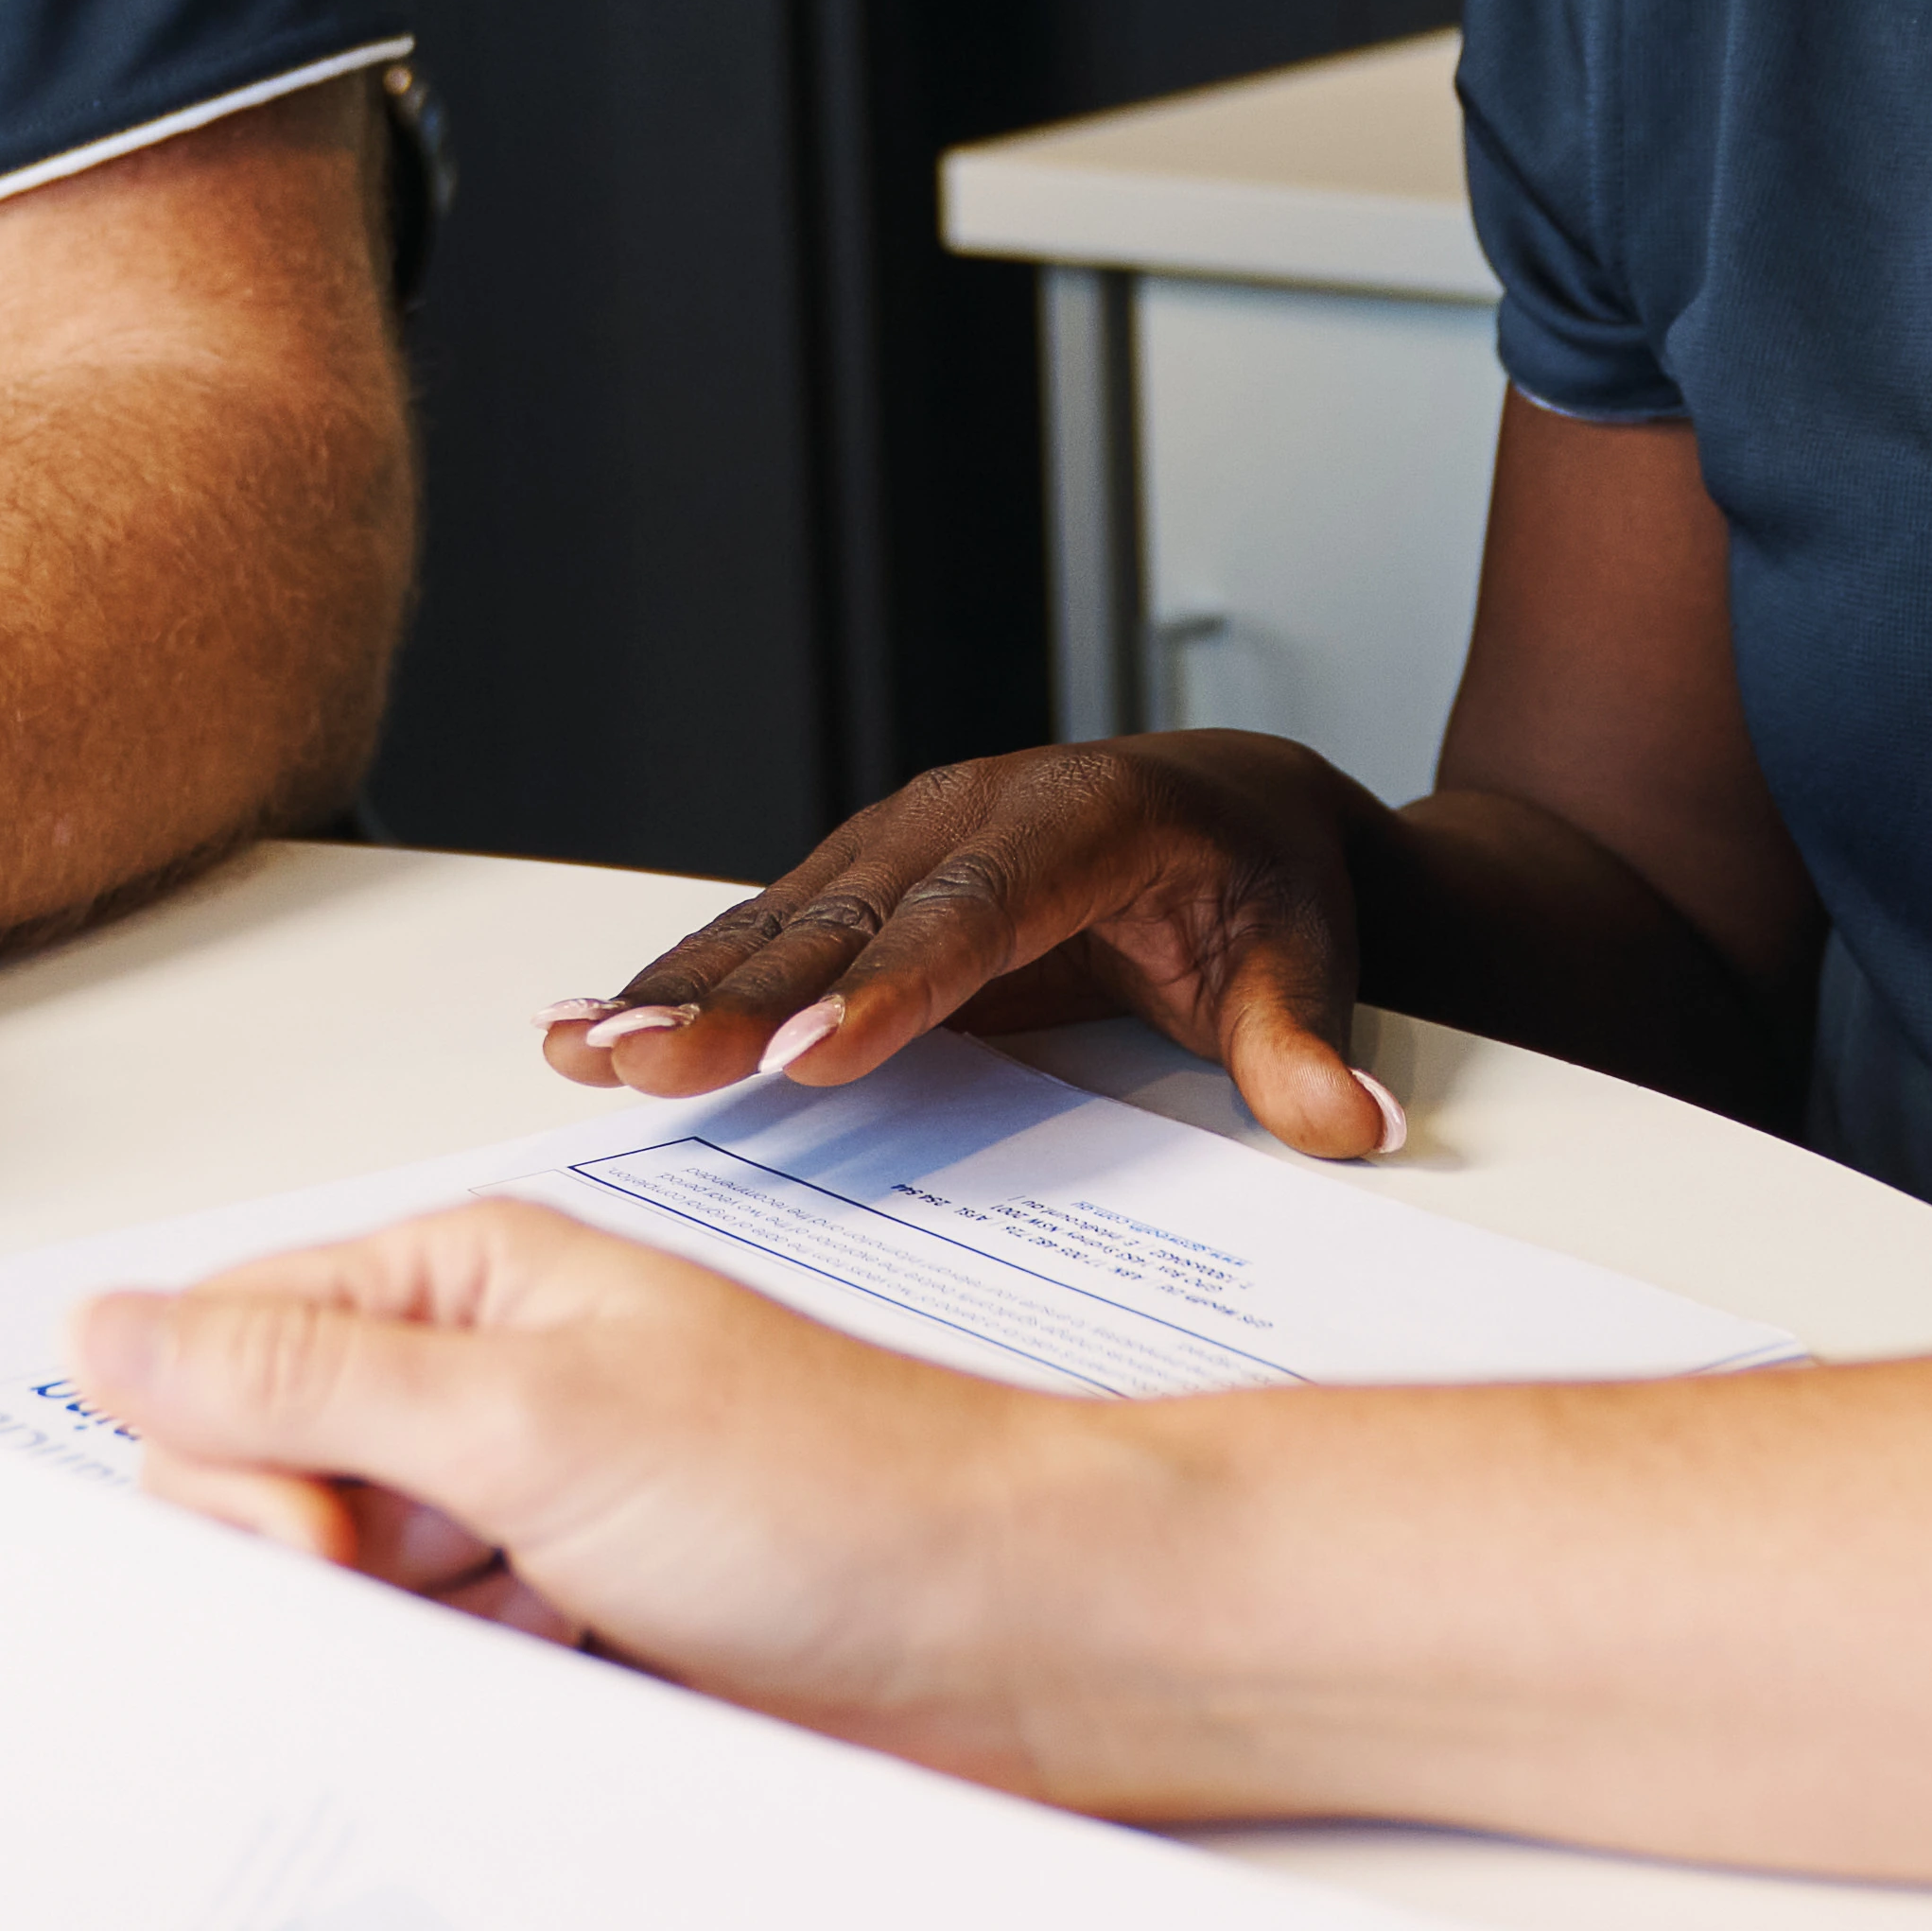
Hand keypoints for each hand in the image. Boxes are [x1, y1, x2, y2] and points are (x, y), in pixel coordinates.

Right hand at [75, 1202, 1192, 1800]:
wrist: (1024, 1640)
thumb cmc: (839, 1490)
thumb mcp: (532, 1418)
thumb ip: (302, 1378)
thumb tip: (103, 1326)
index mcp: (453, 1288)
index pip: (211, 1356)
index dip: (229, 1467)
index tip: (328, 1542)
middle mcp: (473, 1392)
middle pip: (255, 1491)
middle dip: (321, 1568)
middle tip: (453, 1592)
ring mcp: (519, 1520)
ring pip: (341, 1606)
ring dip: (412, 1646)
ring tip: (554, 1633)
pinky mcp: (564, 1635)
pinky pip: (431, 1681)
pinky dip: (471, 1704)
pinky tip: (571, 1692)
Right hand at [540, 736, 1408, 1159]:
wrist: (1239, 812)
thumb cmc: (1262, 887)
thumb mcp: (1304, 961)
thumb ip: (1304, 1043)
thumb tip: (1349, 1120)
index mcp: (1084, 817)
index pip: (978, 912)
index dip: (889, 986)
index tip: (808, 1057)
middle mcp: (972, 810)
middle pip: (847, 913)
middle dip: (736, 992)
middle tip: (643, 1060)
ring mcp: (905, 837)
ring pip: (782, 917)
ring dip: (678, 986)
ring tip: (582, 1045)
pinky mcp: (864, 879)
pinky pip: (764, 929)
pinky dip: (679, 976)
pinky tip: (592, 1023)